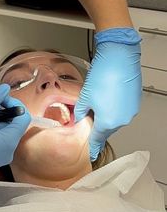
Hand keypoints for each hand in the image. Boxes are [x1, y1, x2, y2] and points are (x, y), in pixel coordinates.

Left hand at [74, 28, 141, 160]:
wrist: (119, 58)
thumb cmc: (103, 76)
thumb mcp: (84, 96)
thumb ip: (80, 112)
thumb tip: (78, 118)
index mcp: (108, 122)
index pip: (98, 139)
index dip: (93, 146)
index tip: (91, 153)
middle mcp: (122, 120)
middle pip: (107, 129)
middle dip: (97, 126)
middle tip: (88, 120)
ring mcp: (131, 111)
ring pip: (115, 118)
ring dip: (106, 114)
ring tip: (97, 102)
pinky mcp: (134, 101)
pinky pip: (122, 109)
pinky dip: (114, 106)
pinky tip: (107, 95)